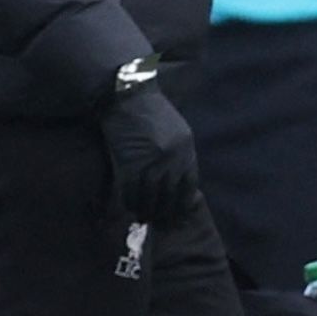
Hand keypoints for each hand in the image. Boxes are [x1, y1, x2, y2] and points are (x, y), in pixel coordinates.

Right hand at [100, 83, 199, 223]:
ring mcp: (151, 159)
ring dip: (145, 208)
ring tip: (141, 216)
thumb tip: (178, 181)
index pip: (189, 185)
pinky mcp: (129, 160)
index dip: (181, 203)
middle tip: (157, 220)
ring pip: (149, 194)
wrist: (127, 95)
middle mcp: (172, 157)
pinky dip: (129, 200)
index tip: (175, 213)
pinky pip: (130, 188)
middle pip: (170, 194)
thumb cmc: (150, 111)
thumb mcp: (176, 131)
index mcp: (186, 149)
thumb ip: (179, 155)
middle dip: (163, 210)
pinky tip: (128, 205)